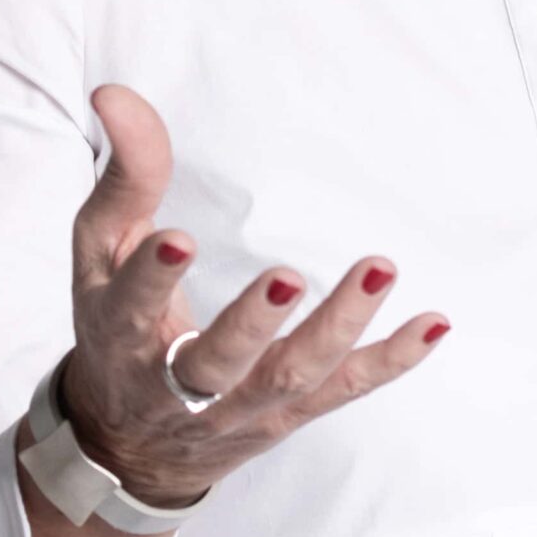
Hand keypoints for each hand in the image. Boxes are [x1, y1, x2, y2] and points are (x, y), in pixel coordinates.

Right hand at [16, 82, 452, 536]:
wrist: (134, 444)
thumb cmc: (117, 326)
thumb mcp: (102, 255)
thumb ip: (123, 178)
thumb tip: (117, 92)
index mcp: (123, 335)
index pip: (132, 307)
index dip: (153, 278)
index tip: (178, 238)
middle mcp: (179, 383)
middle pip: (217, 363)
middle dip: (252, 325)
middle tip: (285, 276)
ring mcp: (242, 404)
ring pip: (291, 375)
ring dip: (337, 328)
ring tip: (379, 268)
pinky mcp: (291, 413)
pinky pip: (346, 389)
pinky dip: (392, 360)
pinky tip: (433, 323)